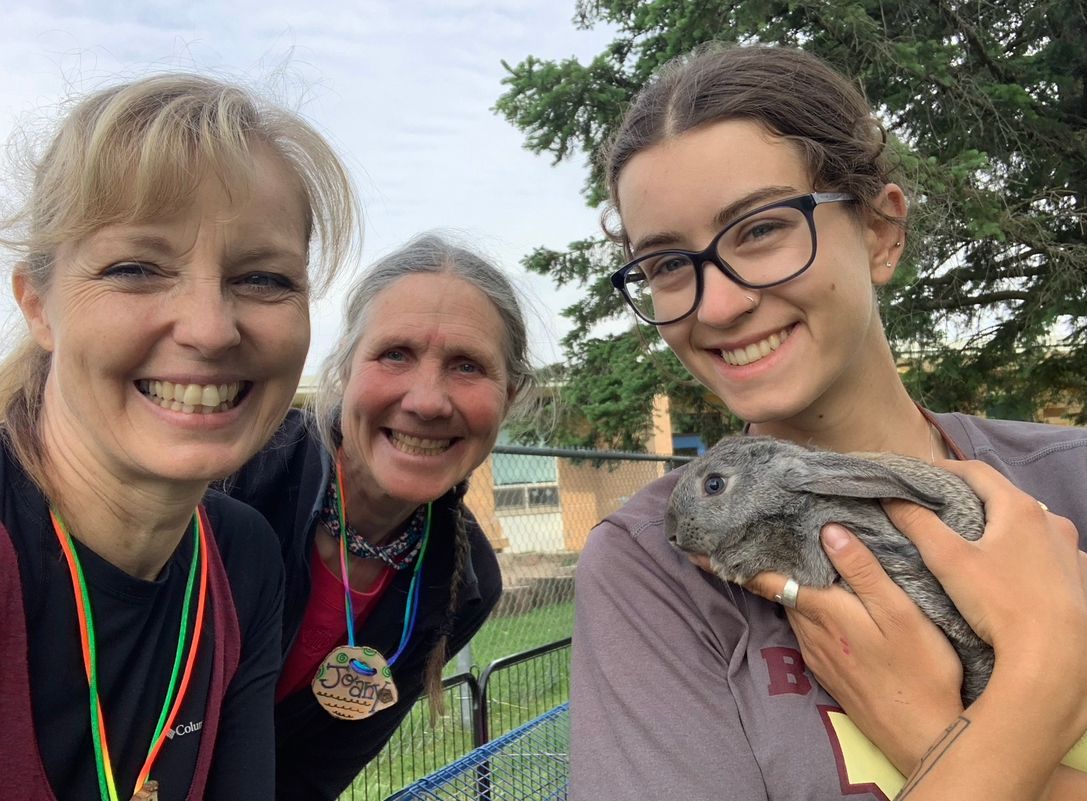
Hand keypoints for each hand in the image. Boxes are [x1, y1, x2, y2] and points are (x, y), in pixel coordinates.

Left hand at [742, 525, 963, 773]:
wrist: (924, 736)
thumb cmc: (920, 672)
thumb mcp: (900, 613)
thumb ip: (863, 571)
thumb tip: (827, 530)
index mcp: (823, 610)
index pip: (764, 579)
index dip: (728, 561)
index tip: (694, 546)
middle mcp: (809, 631)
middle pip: (776, 587)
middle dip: (760, 561)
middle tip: (745, 530)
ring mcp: (816, 652)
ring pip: (790, 606)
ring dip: (783, 581)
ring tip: (781, 551)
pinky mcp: (827, 668)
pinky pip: (804, 625)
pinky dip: (802, 603)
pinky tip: (818, 594)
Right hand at [884, 459, 1086, 735]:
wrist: (1056, 655)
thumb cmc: (1000, 602)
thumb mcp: (949, 561)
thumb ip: (918, 524)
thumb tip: (891, 497)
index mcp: (1019, 508)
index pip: (977, 470)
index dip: (945, 469)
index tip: (920, 477)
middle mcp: (1051, 520)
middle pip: (1005, 497)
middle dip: (973, 499)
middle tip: (942, 510)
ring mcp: (1070, 549)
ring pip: (1029, 527)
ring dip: (1003, 528)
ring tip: (977, 543)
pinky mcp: (1079, 577)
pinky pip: (1048, 554)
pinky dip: (1027, 554)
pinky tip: (1013, 572)